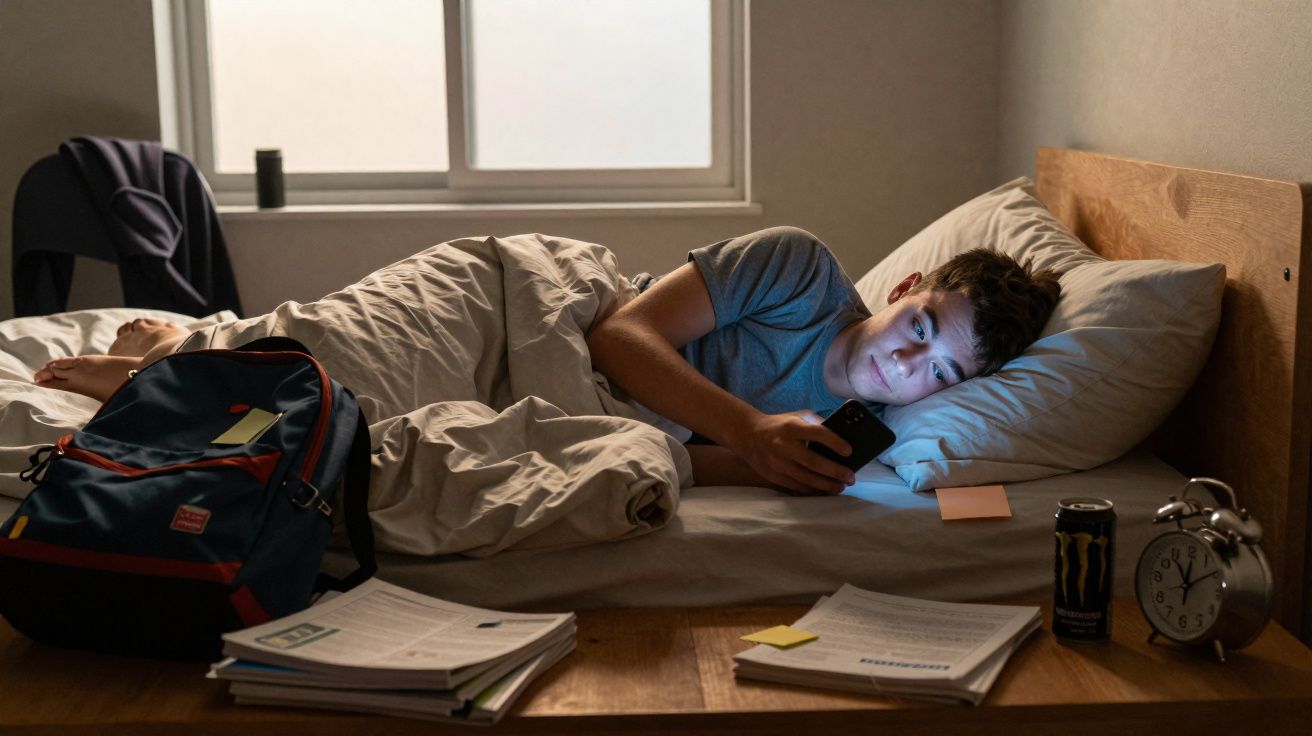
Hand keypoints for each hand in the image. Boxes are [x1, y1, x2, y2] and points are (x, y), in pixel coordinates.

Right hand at [726, 410, 855, 495]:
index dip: (834, 442)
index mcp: (792, 427)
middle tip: (850, 477)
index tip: (849, 451)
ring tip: (841, 487)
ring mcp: (777, 463)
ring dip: (827, 485)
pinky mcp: (773, 476)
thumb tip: (841, 435)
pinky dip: (813, 491)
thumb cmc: (780, 425)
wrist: (749, 435)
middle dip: (835, 471)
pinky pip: (797, 487)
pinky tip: (825, 491)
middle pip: (813, 462)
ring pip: (806, 478)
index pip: (816, 434)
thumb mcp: (796, 416)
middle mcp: (784, 445)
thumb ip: (816, 423)